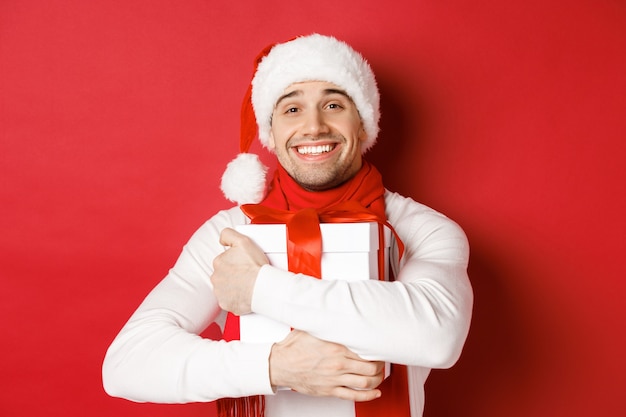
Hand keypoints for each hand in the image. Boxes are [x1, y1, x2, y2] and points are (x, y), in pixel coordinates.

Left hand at [210, 227, 268, 314]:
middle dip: (233, 275)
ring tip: (248, 284)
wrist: (263, 287)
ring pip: (225, 288)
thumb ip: (228, 234)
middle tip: (247, 275)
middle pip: (224, 275)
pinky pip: (229, 300)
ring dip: (234, 286)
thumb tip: (221, 239)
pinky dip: (236, 298)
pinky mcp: (225, 304)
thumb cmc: (255, 266)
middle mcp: (216, 278)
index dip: (235, 262)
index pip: (224, 261)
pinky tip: (245, 294)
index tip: (244, 264)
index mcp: (218, 262)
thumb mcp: (243, 241)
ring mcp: (220, 292)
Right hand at [269, 330, 383, 401]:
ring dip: (377, 379)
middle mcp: (337, 364)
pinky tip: (375, 392)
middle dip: (380, 365)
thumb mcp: (313, 329)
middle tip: (381, 361)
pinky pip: (354, 395)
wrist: (280, 365)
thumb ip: (329, 325)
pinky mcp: (330, 390)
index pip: (365, 349)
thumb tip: (339, 314)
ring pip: (365, 382)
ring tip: (379, 375)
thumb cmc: (294, 348)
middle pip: (370, 367)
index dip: (376, 349)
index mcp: (336, 347)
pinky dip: (368, 396)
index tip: (379, 347)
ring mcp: (334, 379)